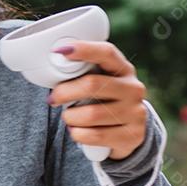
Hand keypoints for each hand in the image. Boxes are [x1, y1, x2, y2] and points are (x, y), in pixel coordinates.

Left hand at [47, 41, 148, 160]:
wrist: (127, 132)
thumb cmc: (101, 101)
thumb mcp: (97, 82)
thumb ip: (80, 73)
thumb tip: (50, 68)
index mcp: (123, 69)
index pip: (106, 53)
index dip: (84, 50)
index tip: (61, 50)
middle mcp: (133, 88)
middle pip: (92, 85)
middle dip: (64, 92)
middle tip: (53, 99)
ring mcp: (136, 112)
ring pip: (91, 114)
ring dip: (70, 117)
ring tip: (69, 117)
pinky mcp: (133, 135)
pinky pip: (95, 135)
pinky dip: (78, 134)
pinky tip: (77, 131)